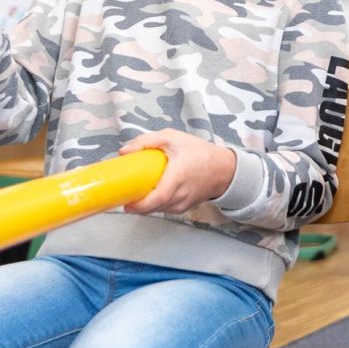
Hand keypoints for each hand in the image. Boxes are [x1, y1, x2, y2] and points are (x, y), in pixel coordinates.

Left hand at [119, 130, 236, 214]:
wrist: (224, 168)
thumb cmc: (199, 152)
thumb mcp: (172, 138)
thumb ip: (146, 142)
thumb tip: (124, 151)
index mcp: (178, 177)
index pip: (157, 198)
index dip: (140, 205)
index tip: (126, 202)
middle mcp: (181, 195)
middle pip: (154, 207)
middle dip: (138, 205)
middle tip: (126, 195)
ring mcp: (184, 204)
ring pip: (159, 210)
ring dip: (146, 205)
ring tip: (137, 193)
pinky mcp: (185, 208)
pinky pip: (166, 209)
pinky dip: (156, 204)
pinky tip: (152, 194)